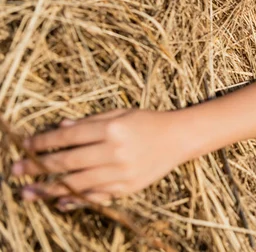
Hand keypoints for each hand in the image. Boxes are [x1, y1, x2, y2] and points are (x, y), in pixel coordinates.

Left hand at [11, 109, 184, 208]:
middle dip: (38, 166)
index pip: (68, 137)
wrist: (179, 138)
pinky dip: (76, 200)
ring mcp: (121, 171)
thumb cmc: (147, 121)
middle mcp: (114, 151)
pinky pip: (96, 196)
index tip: (25, 146)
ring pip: (76, 183)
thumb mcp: (120, 114)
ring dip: (48, 188)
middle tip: (15, 171)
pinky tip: (59, 202)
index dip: (43, 142)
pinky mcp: (128, 187)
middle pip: (67, 161)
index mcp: (111, 129)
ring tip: (27, 192)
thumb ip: (90, 121)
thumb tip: (60, 128)